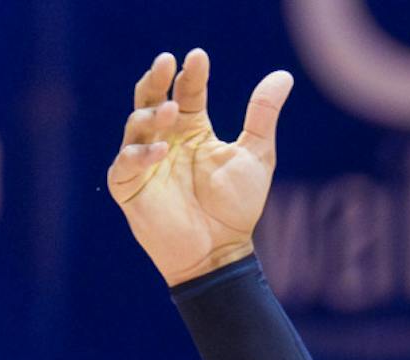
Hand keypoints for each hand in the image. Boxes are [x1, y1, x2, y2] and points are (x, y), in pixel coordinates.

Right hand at [106, 48, 295, 286]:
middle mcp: (165, 139)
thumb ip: (262, 115)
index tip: (198, 57)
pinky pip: (126, 163)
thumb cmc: (236, 207)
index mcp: (192, 130)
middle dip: (157, 80)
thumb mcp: (255, 155)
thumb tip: (283, 75)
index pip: (187, 93)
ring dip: (152, 115)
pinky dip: (141, 154)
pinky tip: (162, 150)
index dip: (191, 75)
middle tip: (165, 62)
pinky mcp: (128, 185)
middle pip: (152, 99)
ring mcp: (144, 161)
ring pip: (136, 125)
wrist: (220, 252)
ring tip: (173, 111)